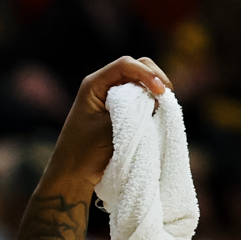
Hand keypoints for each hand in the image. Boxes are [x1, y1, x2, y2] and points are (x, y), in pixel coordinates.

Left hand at [44, 55, 170, 187]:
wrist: (73, 174)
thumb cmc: (84, 152)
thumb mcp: (109, 128)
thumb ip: (132, 110)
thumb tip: (156, 98)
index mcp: (94, 84)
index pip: (125, 65)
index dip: (147, 74)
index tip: (161, 92)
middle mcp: (103, 85)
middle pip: (137, 66)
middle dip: (154, 77)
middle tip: (167, 96)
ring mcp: (112, 97)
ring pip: (141, 81)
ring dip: (154, 89)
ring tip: (164, 103)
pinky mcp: (119, 109)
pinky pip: (139, 96)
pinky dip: (151, 100)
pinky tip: (157, 110)